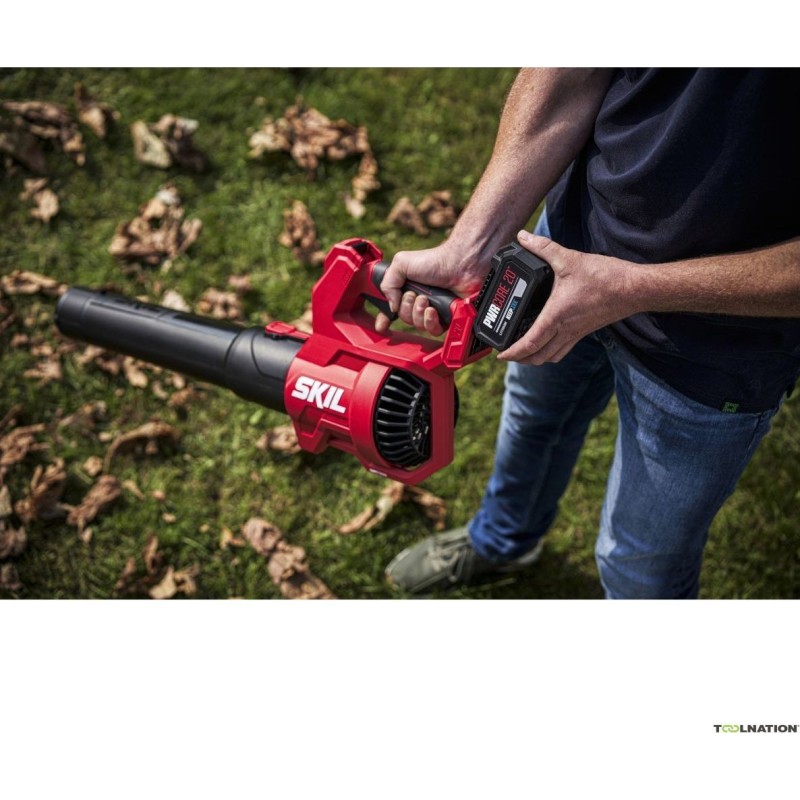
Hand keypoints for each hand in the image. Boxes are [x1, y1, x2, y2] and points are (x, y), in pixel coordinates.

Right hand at [374, 243, 486, 335]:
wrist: (459, 264)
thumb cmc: (434, 260)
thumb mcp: (401, 264)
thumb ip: (388, 284)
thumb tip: (392, 307)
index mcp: (407, 289)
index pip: (392, 309)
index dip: (385, 319)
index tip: (382, 325)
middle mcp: (420, 301)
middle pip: (404, 318)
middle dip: (406, 308)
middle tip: (415, 294)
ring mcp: (434, 311)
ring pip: (417, 325)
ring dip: (418, 313)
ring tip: (426, 299)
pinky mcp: (448, 319)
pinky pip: (433, 331)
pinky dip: (430, 321)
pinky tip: (433, 310)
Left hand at [498, 230, 637, 363]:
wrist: (635, 289)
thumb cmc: (605, 277)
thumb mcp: (570, 259)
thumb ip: (544, 247)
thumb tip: (523, 237)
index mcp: (557, 316)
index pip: (529, 343)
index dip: (512, 352)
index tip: (499, 354)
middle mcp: (565, 330)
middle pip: (538, 357)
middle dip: (520, 359)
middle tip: (506, 353)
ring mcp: (576, 333)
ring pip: (551, 356)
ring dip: (535, 358)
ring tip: (522, 351)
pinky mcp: (585, 331)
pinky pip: (563, 349)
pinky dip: (551, 351)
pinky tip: (546, 341)